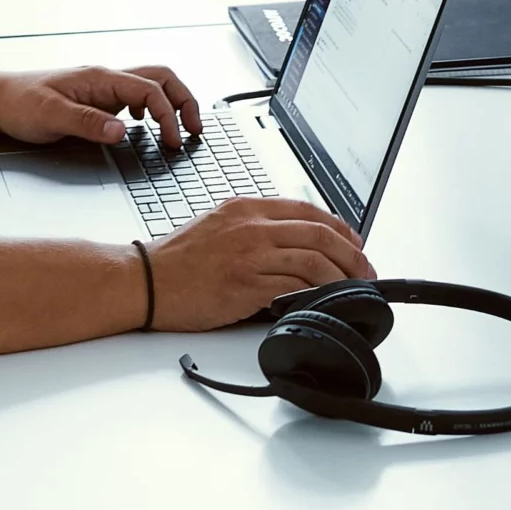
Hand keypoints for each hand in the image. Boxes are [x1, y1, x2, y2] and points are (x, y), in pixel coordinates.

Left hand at [0, 64, 202, 146]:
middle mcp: (106, 79)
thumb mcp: (51, 117)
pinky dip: (151, 108)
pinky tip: (145, 126)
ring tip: (181, 128)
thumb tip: (121, 131)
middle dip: (184, 100)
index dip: (168, 114)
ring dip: (171, 102)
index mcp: (100, 78)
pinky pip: (135, 97)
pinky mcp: (97, 99)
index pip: (150, 90)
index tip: (173, 140)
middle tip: (195, 129)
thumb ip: (88, 123)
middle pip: (161, 78)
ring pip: (150, 85)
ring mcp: (103, 88)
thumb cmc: (19, 104)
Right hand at [147, 197, 374, 330]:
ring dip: (342, 278)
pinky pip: (293, 288)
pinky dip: (316, 295)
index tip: (354, 242)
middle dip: (352, 254)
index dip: (340, 227)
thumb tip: (291, 244)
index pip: (307, 210)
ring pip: (313, 261)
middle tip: (365, 270)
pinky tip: (324, 302)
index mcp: (247, 207)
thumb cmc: (177, 259)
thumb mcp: (219, 224)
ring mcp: (249, 255)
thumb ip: (255, 228)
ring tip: (353, 290)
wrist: (145, 279)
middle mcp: (251, 226)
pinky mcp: (245, 285)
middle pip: (320, 234)